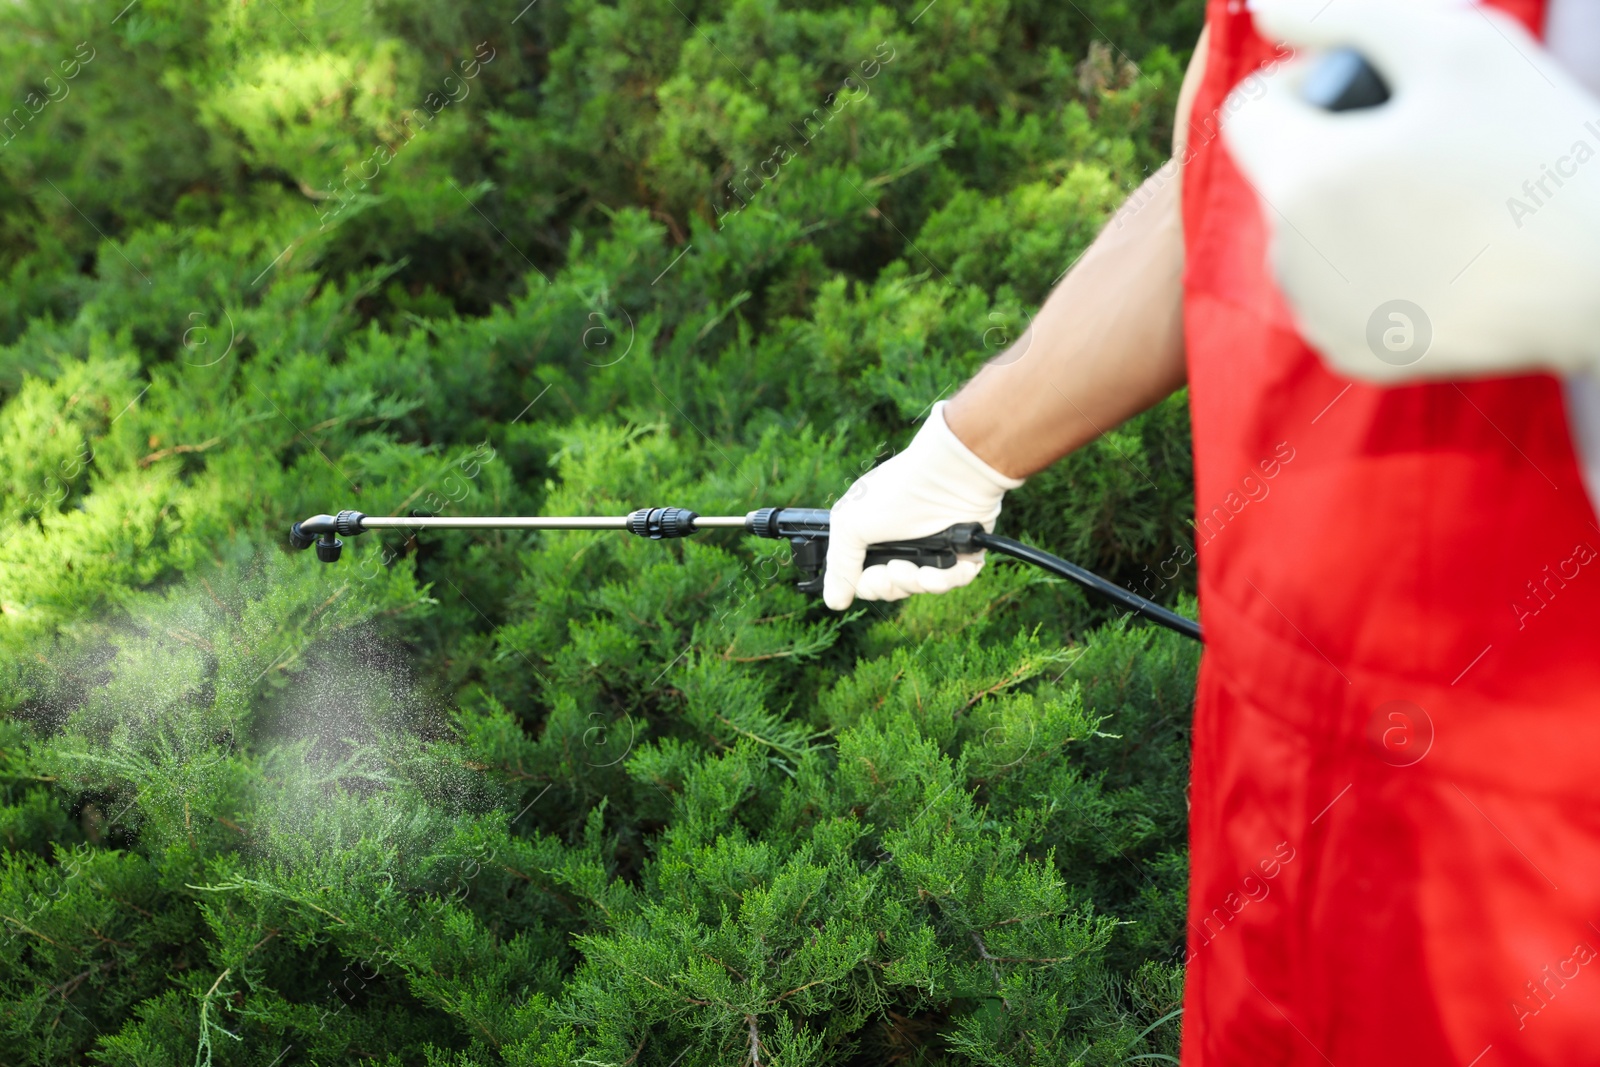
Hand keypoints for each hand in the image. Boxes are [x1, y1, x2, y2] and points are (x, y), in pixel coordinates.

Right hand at [823, 401, 1023, 610]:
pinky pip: (951, 582)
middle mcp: (901, 541)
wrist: (947, 477)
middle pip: (890, 588)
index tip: (868, 576)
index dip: (865, 585)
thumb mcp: (850, 525)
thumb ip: (839, 566)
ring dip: (913, 583)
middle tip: (892, 570)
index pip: (864, 577)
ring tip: (914, 568)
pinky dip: (943, 580)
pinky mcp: (961, 553)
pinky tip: (937, 572)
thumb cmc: (895, 492)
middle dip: (888, 586)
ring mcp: (932, 547)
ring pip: (920, 588)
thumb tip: (833, 602)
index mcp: (873, 534)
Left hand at [1221, 0, 1599, 382]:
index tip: (1378, 93)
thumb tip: (1263, 8)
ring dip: (1350, 208)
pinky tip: (1439, 255)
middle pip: (1282, 174)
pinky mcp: (1352, 353)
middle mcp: (1292, 258)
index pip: (1249, 110)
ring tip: (1438, 202)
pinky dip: (1371, 268)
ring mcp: (1320, 314)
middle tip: (1427, 148)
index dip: (1307, 84)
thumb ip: (1340, 15)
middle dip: (1333, 149)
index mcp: (1303, 179)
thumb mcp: (1452, 45)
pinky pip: (1334, 291)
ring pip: (1306, 235)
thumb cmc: (1538, 149)